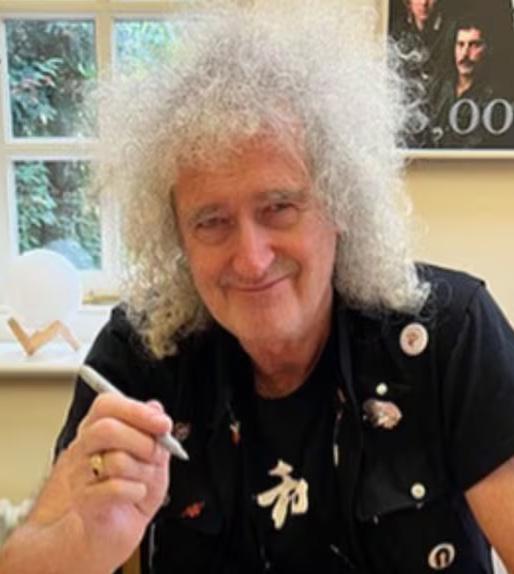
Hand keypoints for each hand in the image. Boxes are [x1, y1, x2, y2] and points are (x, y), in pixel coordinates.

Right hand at [29, 394, 171, 573]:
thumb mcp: (151, 454)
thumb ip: (152, 430)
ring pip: (116, 460)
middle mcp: (84, 448)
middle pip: (106, 429)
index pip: (107, 404)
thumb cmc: (131, 488)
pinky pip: (116, 488)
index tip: (162, 423)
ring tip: (145, 478)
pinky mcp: (85, 501)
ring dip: (143, 470)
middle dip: (142, 441)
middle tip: (156, 454)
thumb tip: (156, 408)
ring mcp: (81, 475)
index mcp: (98, 429)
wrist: (113, 529)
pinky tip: (136, 493)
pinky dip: (136, 491)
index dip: (136, 410)